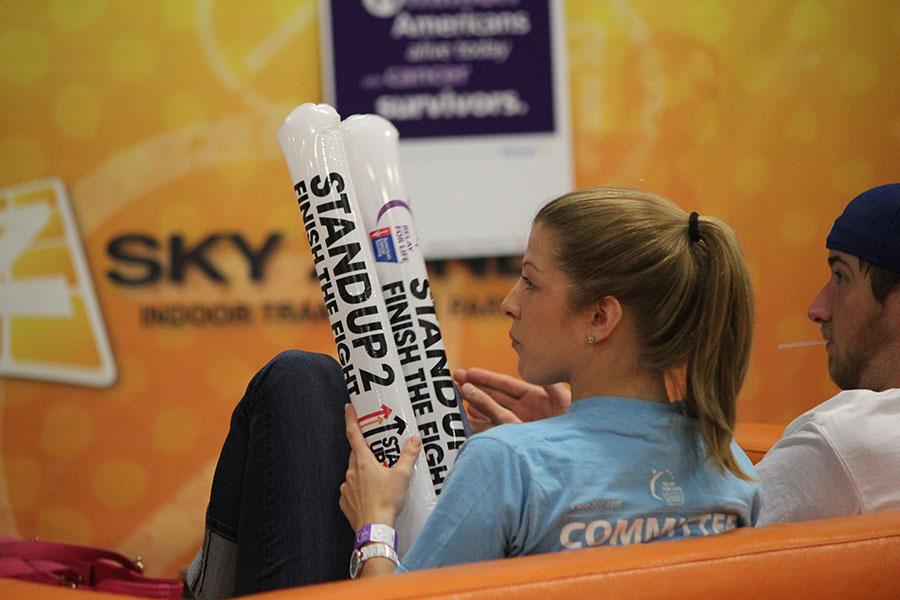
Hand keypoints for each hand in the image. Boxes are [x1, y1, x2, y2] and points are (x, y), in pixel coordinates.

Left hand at [339, 404, 420, 531]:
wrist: (374, 529)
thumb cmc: (387, 501)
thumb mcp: (402, 476)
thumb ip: (409, 455)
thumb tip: (414, 439)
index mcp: (363, 462)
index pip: (354, 435)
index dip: (351, 420)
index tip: (349, 408)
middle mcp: (351, 473)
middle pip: (355, 455)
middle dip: (365, 452)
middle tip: (377, 454)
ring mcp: (346, 488)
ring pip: (353, 473)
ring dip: (363, 473)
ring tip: (379, 480)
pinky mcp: (345, 502)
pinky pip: (351, 490)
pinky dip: (359, 490)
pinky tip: (371, 495)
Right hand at [453, 368, 570, 432]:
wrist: (577, 454)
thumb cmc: (574, 425)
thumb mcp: (563, 402)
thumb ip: (549, 385)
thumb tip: (536, 368)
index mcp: (534, 397)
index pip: (506, 384)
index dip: (487, 378)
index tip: (470, 372)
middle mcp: (523, 410)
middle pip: (494, 396)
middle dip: (474, 386)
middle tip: (455, 378)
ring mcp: (517, 425)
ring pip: (489, 412)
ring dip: (473, 404)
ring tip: (456, 395)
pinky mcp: (513, 440)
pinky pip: (492, 431)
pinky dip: (478, 425)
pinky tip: (466, 418)